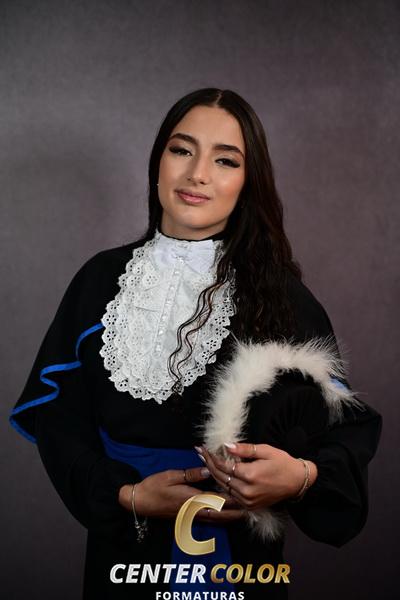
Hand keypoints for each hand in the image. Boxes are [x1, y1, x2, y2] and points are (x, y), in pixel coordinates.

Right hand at [118, 466, 245, 522]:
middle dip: (236, 511)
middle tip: (251, 508)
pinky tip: (225, 514)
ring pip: (215, 518)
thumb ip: (191, 474)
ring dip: (230, 516)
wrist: (141, 502)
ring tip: (244, 512)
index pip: (217, 500)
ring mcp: (191, 516)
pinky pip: (208, 519)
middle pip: (220, 514)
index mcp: (192, 500)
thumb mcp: (171, 476)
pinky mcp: (188, 517)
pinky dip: (219, 517)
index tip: (246, 496)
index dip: (232, 499)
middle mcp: (194, 511)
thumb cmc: (155, 487)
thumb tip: (208, 469)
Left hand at [200, 443, 317, 509]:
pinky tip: (216, 475)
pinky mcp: (250, 506)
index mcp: (250, 476)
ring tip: (205, 461)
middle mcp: (247, 491)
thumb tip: (226, 446)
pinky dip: (222, 485)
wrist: (297, 482)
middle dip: (208, 464)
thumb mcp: (265, 450)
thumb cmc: (282, 463)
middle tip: (200, 453)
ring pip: (223, 487)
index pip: (223, 466)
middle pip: (220, 477)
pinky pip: (230, 495)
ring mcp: (248, 501)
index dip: (212, 456)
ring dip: (213, 474)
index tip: (203, 448)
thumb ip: (244, 449)